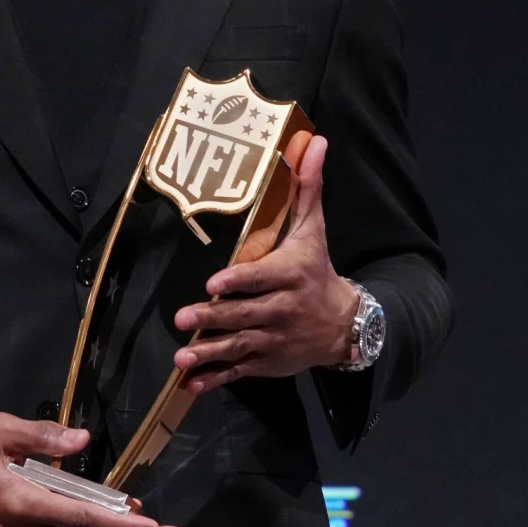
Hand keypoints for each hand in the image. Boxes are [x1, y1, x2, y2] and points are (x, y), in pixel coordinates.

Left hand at [171, 134, 357, 394]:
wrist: (346, 323)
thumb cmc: (317, 269)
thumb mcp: (314, 229)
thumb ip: (307, 187)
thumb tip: (314, 141)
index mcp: (292, 274)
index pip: (263, 278)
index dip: (239, 281)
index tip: (212, 283)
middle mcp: (284, 310)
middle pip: (246, 314)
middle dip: (214, 318)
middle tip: (181, 318)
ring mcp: (276, 340)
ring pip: (240, 347)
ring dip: (210, 354)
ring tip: (182, 359)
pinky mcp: (269, 362)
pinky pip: (242, 371)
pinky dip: (218, 380)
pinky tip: (193, 385)